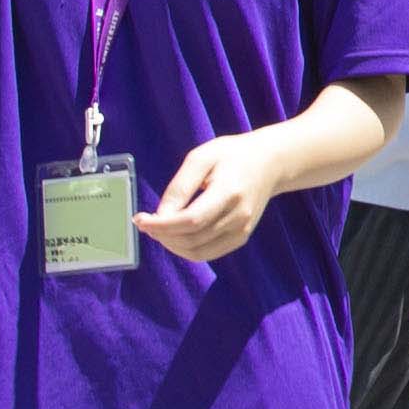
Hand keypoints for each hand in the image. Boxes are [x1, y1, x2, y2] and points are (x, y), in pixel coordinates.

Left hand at [137, 132, 278, 261]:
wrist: (270, 163)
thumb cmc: (232, 155)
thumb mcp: (201, 158)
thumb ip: (180, 187)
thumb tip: (160, 216)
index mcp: (229, 192)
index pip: (191, 220)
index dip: (161, 225)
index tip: (139, 219)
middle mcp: (238, 216)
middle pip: (191, 239)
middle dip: (161, 234)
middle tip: (145, 222)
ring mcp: (241, 230)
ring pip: (196, 252)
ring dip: (171, 244)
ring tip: (158, 229)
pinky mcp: (240, 238)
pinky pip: (206, 254)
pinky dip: (185, 249)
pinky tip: (176, 235)